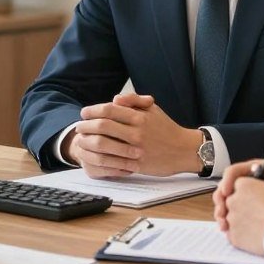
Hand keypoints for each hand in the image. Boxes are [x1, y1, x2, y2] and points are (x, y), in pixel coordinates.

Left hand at [65, 93, 201, 177]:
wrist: (184, 150)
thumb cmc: (166, 127)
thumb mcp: (152, 109)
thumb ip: (134, 101)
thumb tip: (115, 99)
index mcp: (139, 116)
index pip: (109, 110)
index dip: (93, 110)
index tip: (84, 113)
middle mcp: (137, 132)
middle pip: (103, 126)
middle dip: (86, 125)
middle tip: (78, 126)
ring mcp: (136, 149)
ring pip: (105, 144)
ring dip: (89, 142)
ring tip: (82, 140)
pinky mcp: (137, 164)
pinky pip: (114, 161)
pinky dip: (100, 157)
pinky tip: (93, 155)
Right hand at [214, 157, 263, 223]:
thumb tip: (254, 168)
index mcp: (259, 171)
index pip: (235, 173)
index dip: (227, 182)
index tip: (227, 193)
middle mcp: (255, 184)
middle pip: (229, 190)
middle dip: (221, 200)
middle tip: (221, 212)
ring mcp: (256, 200)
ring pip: (232, 206)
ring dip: (224, 214)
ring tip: (223, 224)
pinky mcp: (260, 216)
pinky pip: (240, 219)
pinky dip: (233, 224)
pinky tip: (231, 231)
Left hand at [220, 172, 263, 254]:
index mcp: (242, 185)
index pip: (238, 184)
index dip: (248, 189)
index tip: (256, 194)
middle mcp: (233, 201)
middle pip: (233, 200)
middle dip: (243, 204)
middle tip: (258, 210)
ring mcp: (232, 220)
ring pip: (231, 218)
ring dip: (241, 219)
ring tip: (257, 223)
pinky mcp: (234, 238)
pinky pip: (232, 234)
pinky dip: (240, 233)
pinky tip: (253, 233)